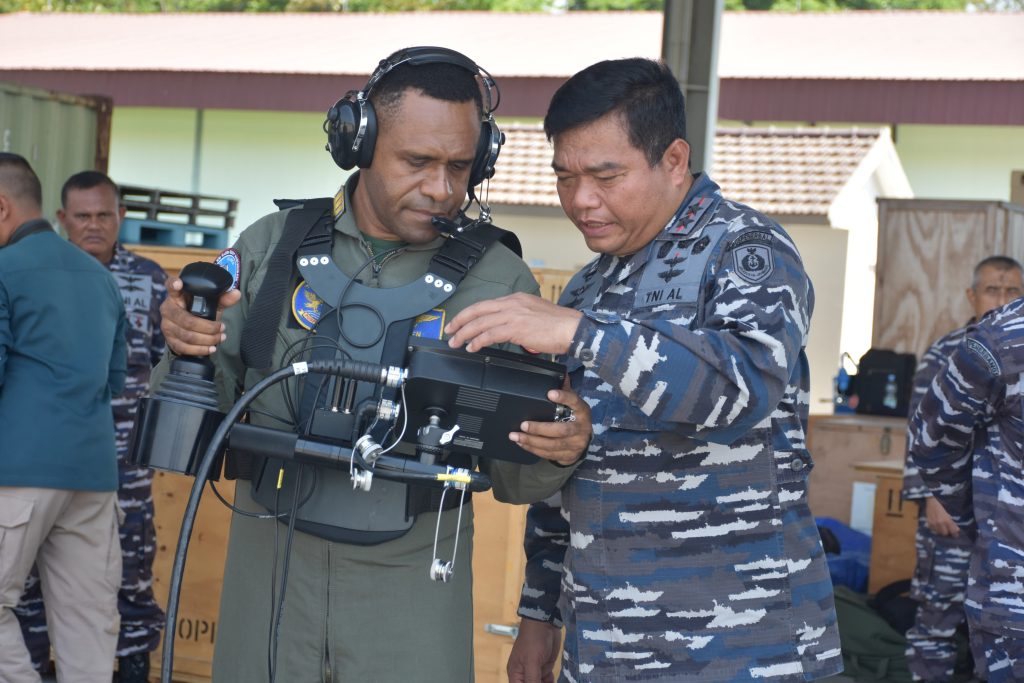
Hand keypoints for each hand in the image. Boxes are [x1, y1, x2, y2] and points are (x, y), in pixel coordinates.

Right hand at [161, 275, 240, 355]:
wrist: (189, 328)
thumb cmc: (199, 311)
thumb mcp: (211, 303)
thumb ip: (223, 298)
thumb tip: (236, 293)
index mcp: (176, 296)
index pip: (171, 286)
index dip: (173, 284)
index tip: (179, 283)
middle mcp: (168, 309)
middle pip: (187, 321)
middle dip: (209, 327)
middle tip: (222, 327)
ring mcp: (167, 325)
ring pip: (188, 336)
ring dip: (207, 339)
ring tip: (220, 337)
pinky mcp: (170, 340)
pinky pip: (184, 347)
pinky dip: (200, 349)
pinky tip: (211, 348)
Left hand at [445, 293, 582, 354]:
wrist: (572, 329)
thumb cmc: (559, 325)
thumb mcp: (535, 313)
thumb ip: (519, 318)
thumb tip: (509, 330)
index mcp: (516, 299)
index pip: (486, 304)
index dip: (469, 313)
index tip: (459, 321)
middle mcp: (512, 303)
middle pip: (478, 310)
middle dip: (460, 321)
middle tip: (449, 330)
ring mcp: (513, 314)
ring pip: (481, 322)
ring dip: (465, 333)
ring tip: (456, 342)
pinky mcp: (516, 328)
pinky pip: (490, 334)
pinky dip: (478, 341)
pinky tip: (472, 347)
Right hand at [507, 618, 561, 682]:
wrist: (544, 623)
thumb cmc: (533, 641)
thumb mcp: (531, 663)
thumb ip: (532, 681)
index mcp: (515, 674)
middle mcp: (524, 675)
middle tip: (546, 681)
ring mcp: (535, 671)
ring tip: (550, 678)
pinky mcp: (545, 667)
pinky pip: (547, 681)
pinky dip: (550, 682)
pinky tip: (555, 678)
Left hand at [512, 379, 590, 465]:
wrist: (583, 440)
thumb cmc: (575, 417)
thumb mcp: (573, 404)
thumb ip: (565, 390)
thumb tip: (561, 372)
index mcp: (582, 411)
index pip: (574, 402)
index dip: (563, 398)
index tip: (550, 393)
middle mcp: (581, 428)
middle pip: (561, 430)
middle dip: (540, 428)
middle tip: (523, 424)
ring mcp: (575, 444)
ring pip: (552, 445)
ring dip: (531, 441)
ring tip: (515, 435)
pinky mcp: (568, 455)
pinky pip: (548, 454)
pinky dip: (533, 449)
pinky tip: (522, 443)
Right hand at [924, 496, 959, 536]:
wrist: (932, 503)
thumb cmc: (941, 509)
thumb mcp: (948, 515)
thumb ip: (952, 523)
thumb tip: (957, 530)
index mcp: (947, 521)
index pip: (952, 532)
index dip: (954, 534)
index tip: (955, 535)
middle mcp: (940, 523)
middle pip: (944, 534)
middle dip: (946, 533)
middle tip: (947, 531)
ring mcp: (934, 523)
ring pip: (938, 533)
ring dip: (940, 531)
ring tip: (941, 528)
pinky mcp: (929, 523)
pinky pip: (933, 530)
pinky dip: (935, 529)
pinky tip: (936, 526)